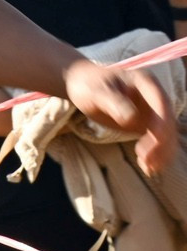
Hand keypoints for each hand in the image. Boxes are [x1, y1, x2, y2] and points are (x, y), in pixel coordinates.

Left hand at [62, 59, 176, 175]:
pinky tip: (147, 168)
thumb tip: (131, 118)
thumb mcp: (96, 92)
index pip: (161, 103)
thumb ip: (113, 102)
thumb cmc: (89, 86)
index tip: (155, 137)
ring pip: (166, 135)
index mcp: (146, 82)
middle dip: (161, 142)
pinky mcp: (148, 126)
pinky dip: (156, 155)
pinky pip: (158, 142)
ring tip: (147, 168)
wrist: (83, 87)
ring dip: (162, 153)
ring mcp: (153, 112)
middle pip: (167, 122)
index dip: (162, 121)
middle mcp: (155, 98)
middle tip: (145, 159)